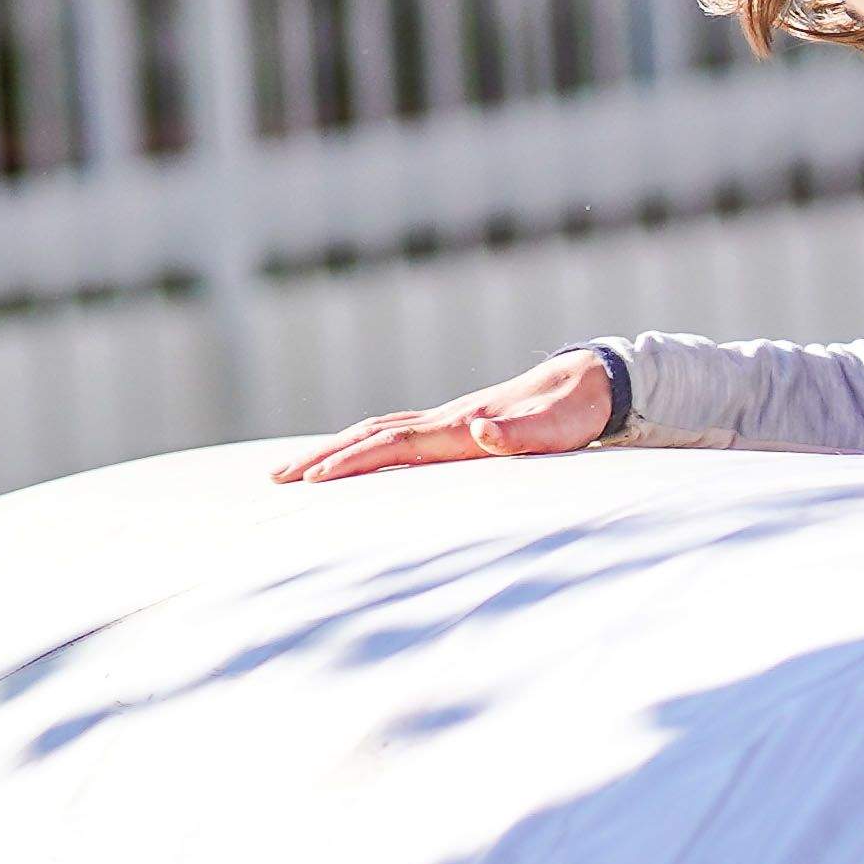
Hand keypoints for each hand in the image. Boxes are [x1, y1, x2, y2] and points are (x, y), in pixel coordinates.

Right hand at [273, 349, 616, 481]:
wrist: (587, 383)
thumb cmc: (573, 413)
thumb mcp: (559, 429)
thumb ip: (521, 432)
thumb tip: (479, 428)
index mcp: (460, 426)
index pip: (395, 444)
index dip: (356, 461)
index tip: (316, 481)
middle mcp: (445, 420)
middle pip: (371, 435)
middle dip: (324, 457)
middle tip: (277, 479)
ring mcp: (446, 421)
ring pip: (377, 432)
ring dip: (334, 451)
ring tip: (294, 472)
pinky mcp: (453, 428)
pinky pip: (394, 438)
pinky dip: (361, 447)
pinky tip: (350, 460)